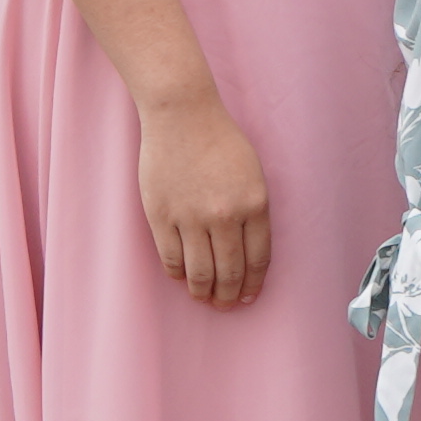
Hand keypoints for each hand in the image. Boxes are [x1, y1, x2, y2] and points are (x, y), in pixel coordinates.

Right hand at [135, 91, 273, 306]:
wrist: (182, 115)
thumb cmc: (220, 140)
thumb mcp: (253, 174)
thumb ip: (253, 211)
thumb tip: (247, 252)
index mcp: (255, 204)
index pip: (258, 259)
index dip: (253, 284)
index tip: (248, 297)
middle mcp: (225, 215)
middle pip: (229, 272)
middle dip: (228, 295)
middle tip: (225, 305)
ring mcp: (191, 217)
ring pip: (199, 272)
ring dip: (203, 292)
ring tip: (203, 298)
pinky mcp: (161, 216)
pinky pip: (171, 258)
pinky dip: (178, 274)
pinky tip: (182, 277)